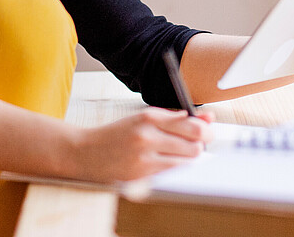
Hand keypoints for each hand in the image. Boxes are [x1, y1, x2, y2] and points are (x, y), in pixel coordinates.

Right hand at [70, 108, 213, 181]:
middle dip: (200, 145)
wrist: (86, 152)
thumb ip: (176, 118)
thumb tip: (208, 119)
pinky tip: (167, 164)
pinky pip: (172, 174)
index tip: (207, 132)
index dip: (206, 130)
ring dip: (189, 159)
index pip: (192, 125)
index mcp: (149, 117)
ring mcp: (144, 157)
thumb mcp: (144, 119)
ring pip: (186, 161)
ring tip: (178, 154)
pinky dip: (176, 169)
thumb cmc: (118, 134)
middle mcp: (147, 135)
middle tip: (195, 144)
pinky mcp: (141, 175)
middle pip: (194, 144)